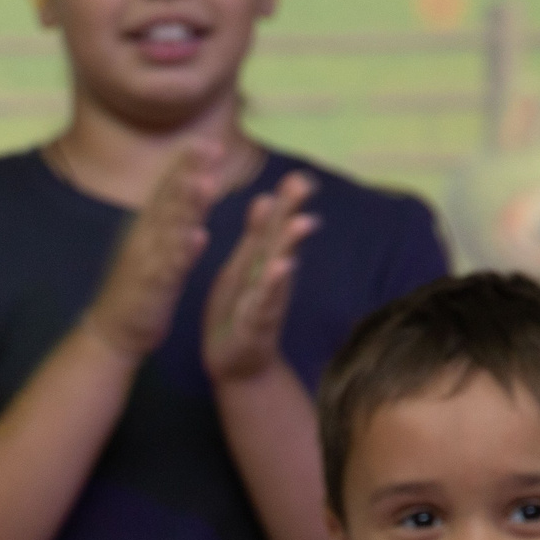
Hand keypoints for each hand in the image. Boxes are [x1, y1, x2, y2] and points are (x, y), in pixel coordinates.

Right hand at [82, 143, 223, 361]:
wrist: (112, 332)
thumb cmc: (136, 289)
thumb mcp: (149, 248)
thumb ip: (163, 222)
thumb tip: (177, 195)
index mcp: (145, 230)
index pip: (165, 191)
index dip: (183, 166)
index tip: (205, 141)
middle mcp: (143, 240)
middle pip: (168, 202)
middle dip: (188, 174)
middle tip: (209, 147)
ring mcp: (146, 264)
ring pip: (169, 231)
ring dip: (187, 207)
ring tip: (205, 183)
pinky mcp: (152, 289)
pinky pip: (169, 269)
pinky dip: (183, 253)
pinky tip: (197, 237)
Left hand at [203, 171, 317, 383]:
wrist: (235, 366)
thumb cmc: (236, 314)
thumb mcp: (240, 269)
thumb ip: (254, 238)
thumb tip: (265, 198)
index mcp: (258, 262)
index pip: (274, 225)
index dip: (285, 201)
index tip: (298, 174)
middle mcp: (269, 277)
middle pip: (282, 240)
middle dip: (292, 211)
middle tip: (304, 183)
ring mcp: (267, 298)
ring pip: (279, 267)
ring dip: (291, 245)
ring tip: (303, 222)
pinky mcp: (258, 321)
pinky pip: (266, 299)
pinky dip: (274, 283)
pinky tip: (282, 267)